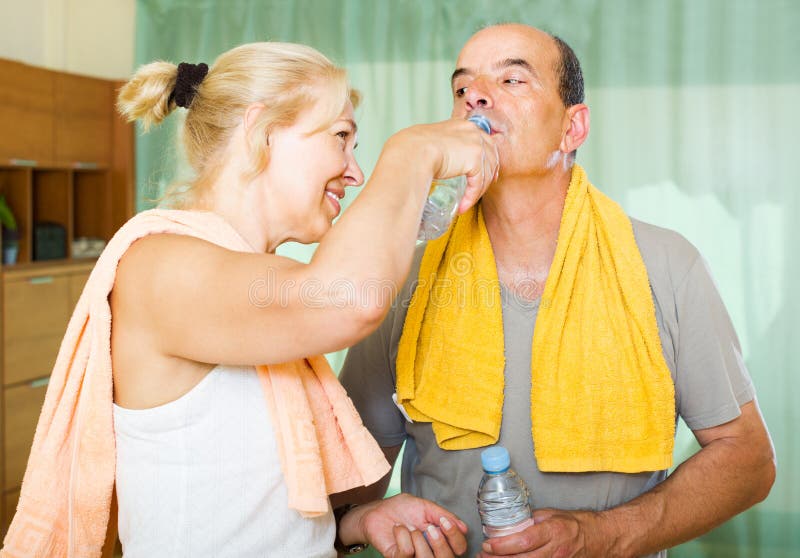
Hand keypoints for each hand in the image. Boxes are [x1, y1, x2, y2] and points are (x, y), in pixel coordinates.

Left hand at [340, 493, 468, 556]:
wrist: (377, 512)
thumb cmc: (401, 508)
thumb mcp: (425, 507)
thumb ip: (443, 515)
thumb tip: (463, 527)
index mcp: (439, 538)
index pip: (459, 548)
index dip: (456, 538)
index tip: (445, 523)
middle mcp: (430, 551)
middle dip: (441, 542)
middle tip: (430, 528)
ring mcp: (414, 557)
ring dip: (419, 538)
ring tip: (410, 528)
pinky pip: (407, 553)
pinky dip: (402, 536)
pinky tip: (398, 529)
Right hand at [392, 118, 498, 213]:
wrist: (412, 152)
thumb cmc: (413, 150)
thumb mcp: (431, 143)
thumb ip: (441, 148)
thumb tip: (437, 161)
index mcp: (462, 126)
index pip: (482, 141)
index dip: (486, 158)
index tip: (485, 172)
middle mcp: (473, 132)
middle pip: (491, 155)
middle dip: (490, 173)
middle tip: (483, 189)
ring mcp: (476, 144)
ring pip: (486, 172)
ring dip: (477, 190)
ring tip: (465, 202)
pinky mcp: (475, 159)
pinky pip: (478, 183)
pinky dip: (471, 197)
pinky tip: (463, 206)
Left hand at [477, 509, 609, 557]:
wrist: (597, 538)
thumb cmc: (573, 524)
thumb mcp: (551, 515)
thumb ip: (530, 520)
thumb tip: (509, 523)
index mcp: (552, 531)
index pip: (524, 540)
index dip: (504, 545)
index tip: (488, 544)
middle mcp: (556, 550)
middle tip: (483, 554)